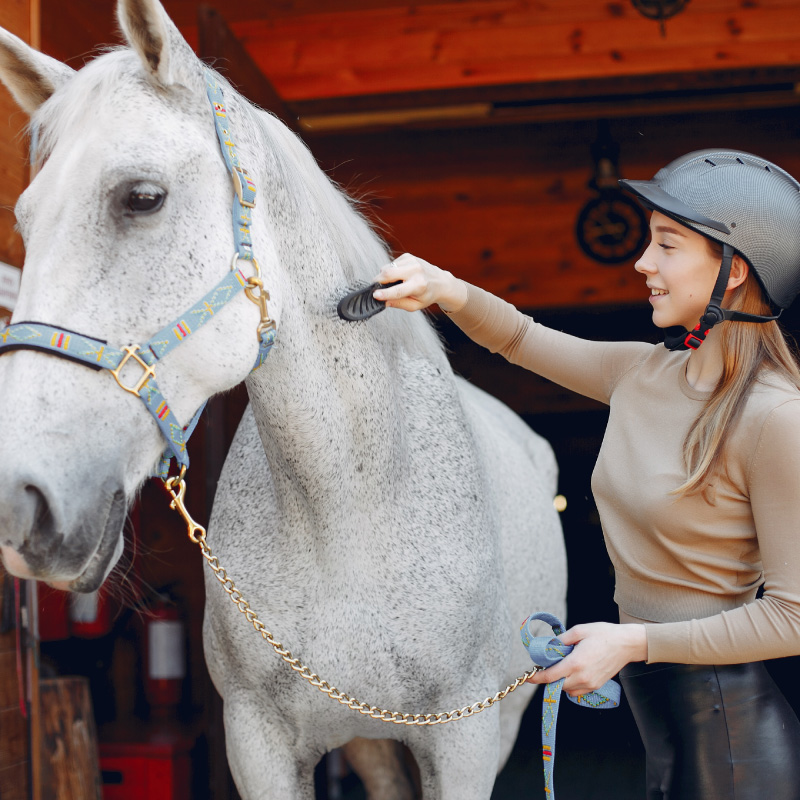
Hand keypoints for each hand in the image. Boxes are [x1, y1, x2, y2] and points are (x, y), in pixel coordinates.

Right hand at [372, 253, 467, 312]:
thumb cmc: (427, 295)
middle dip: (378, 281)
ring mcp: (412, 261)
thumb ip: (398, 303)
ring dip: (384, 276)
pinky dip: (391, 271)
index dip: (384, 293)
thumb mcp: (415, 305)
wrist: (440, 282)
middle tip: (375, 288)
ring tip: (393, 283)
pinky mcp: (408, 256)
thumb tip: (383, 301)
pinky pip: (391, 264)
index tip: (375, 295)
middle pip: (388, 273)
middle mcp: (416, 271)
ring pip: (387, 267)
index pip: (398, 290)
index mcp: (419, 285)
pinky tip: (399, 276)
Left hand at [525, 622, 646, 696]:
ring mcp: (590, 684)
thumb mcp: (579, 630)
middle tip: (547, 665)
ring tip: (563, 666)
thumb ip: (562, 640)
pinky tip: (573, 672)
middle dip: (549, 677)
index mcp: (576, 663)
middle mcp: (582, 677)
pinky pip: (577, 691)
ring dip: (560, 681)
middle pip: (557, 685)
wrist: (626, 644)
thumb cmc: (604, 634)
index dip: (537, 677)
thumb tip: (550, 647)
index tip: (528, 677)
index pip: (551, 676)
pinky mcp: (596, 686)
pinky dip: (571, 685)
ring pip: (567, 690)